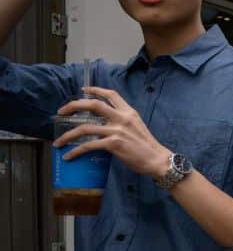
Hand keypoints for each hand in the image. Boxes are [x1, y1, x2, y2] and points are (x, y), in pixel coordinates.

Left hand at [54, 86, 169, 178]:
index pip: (110, 95)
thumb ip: (120, 122)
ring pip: (85, 128)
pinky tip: (69, 156)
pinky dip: (75, 151)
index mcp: (129, 112)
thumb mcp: (136, 127)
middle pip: (93, 105)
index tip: (82, 90)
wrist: (156, 160)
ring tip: (58, 142)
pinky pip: (88, 145)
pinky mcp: (113, 144)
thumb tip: (102, 126)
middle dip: (73, 106)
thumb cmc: (147, 146)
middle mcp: (122, 118)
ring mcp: (117, 130)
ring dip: (68, 135)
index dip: (95, 90)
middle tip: (61, 111)